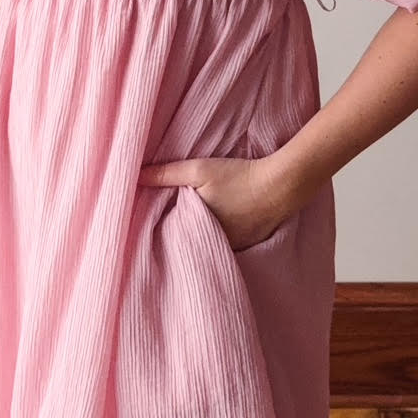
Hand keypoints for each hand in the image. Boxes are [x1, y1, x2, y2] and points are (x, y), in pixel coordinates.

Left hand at [137, 154, 291, 252]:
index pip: (172, 238)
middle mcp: (216, 245)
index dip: (162, 233)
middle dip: (181, 237)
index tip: (149, 228)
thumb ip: (166, 174)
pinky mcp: (250, 244)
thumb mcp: (199, 170)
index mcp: (199, 231)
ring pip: (210, 245)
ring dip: (202, 237)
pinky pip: (228, 244)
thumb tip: (135, 176)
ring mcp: (235, 247)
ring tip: (193, 226)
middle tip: (168, 228)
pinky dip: (221, 237)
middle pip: (191, 243)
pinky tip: (222, 224)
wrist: (282, 185)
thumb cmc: (239, 177)